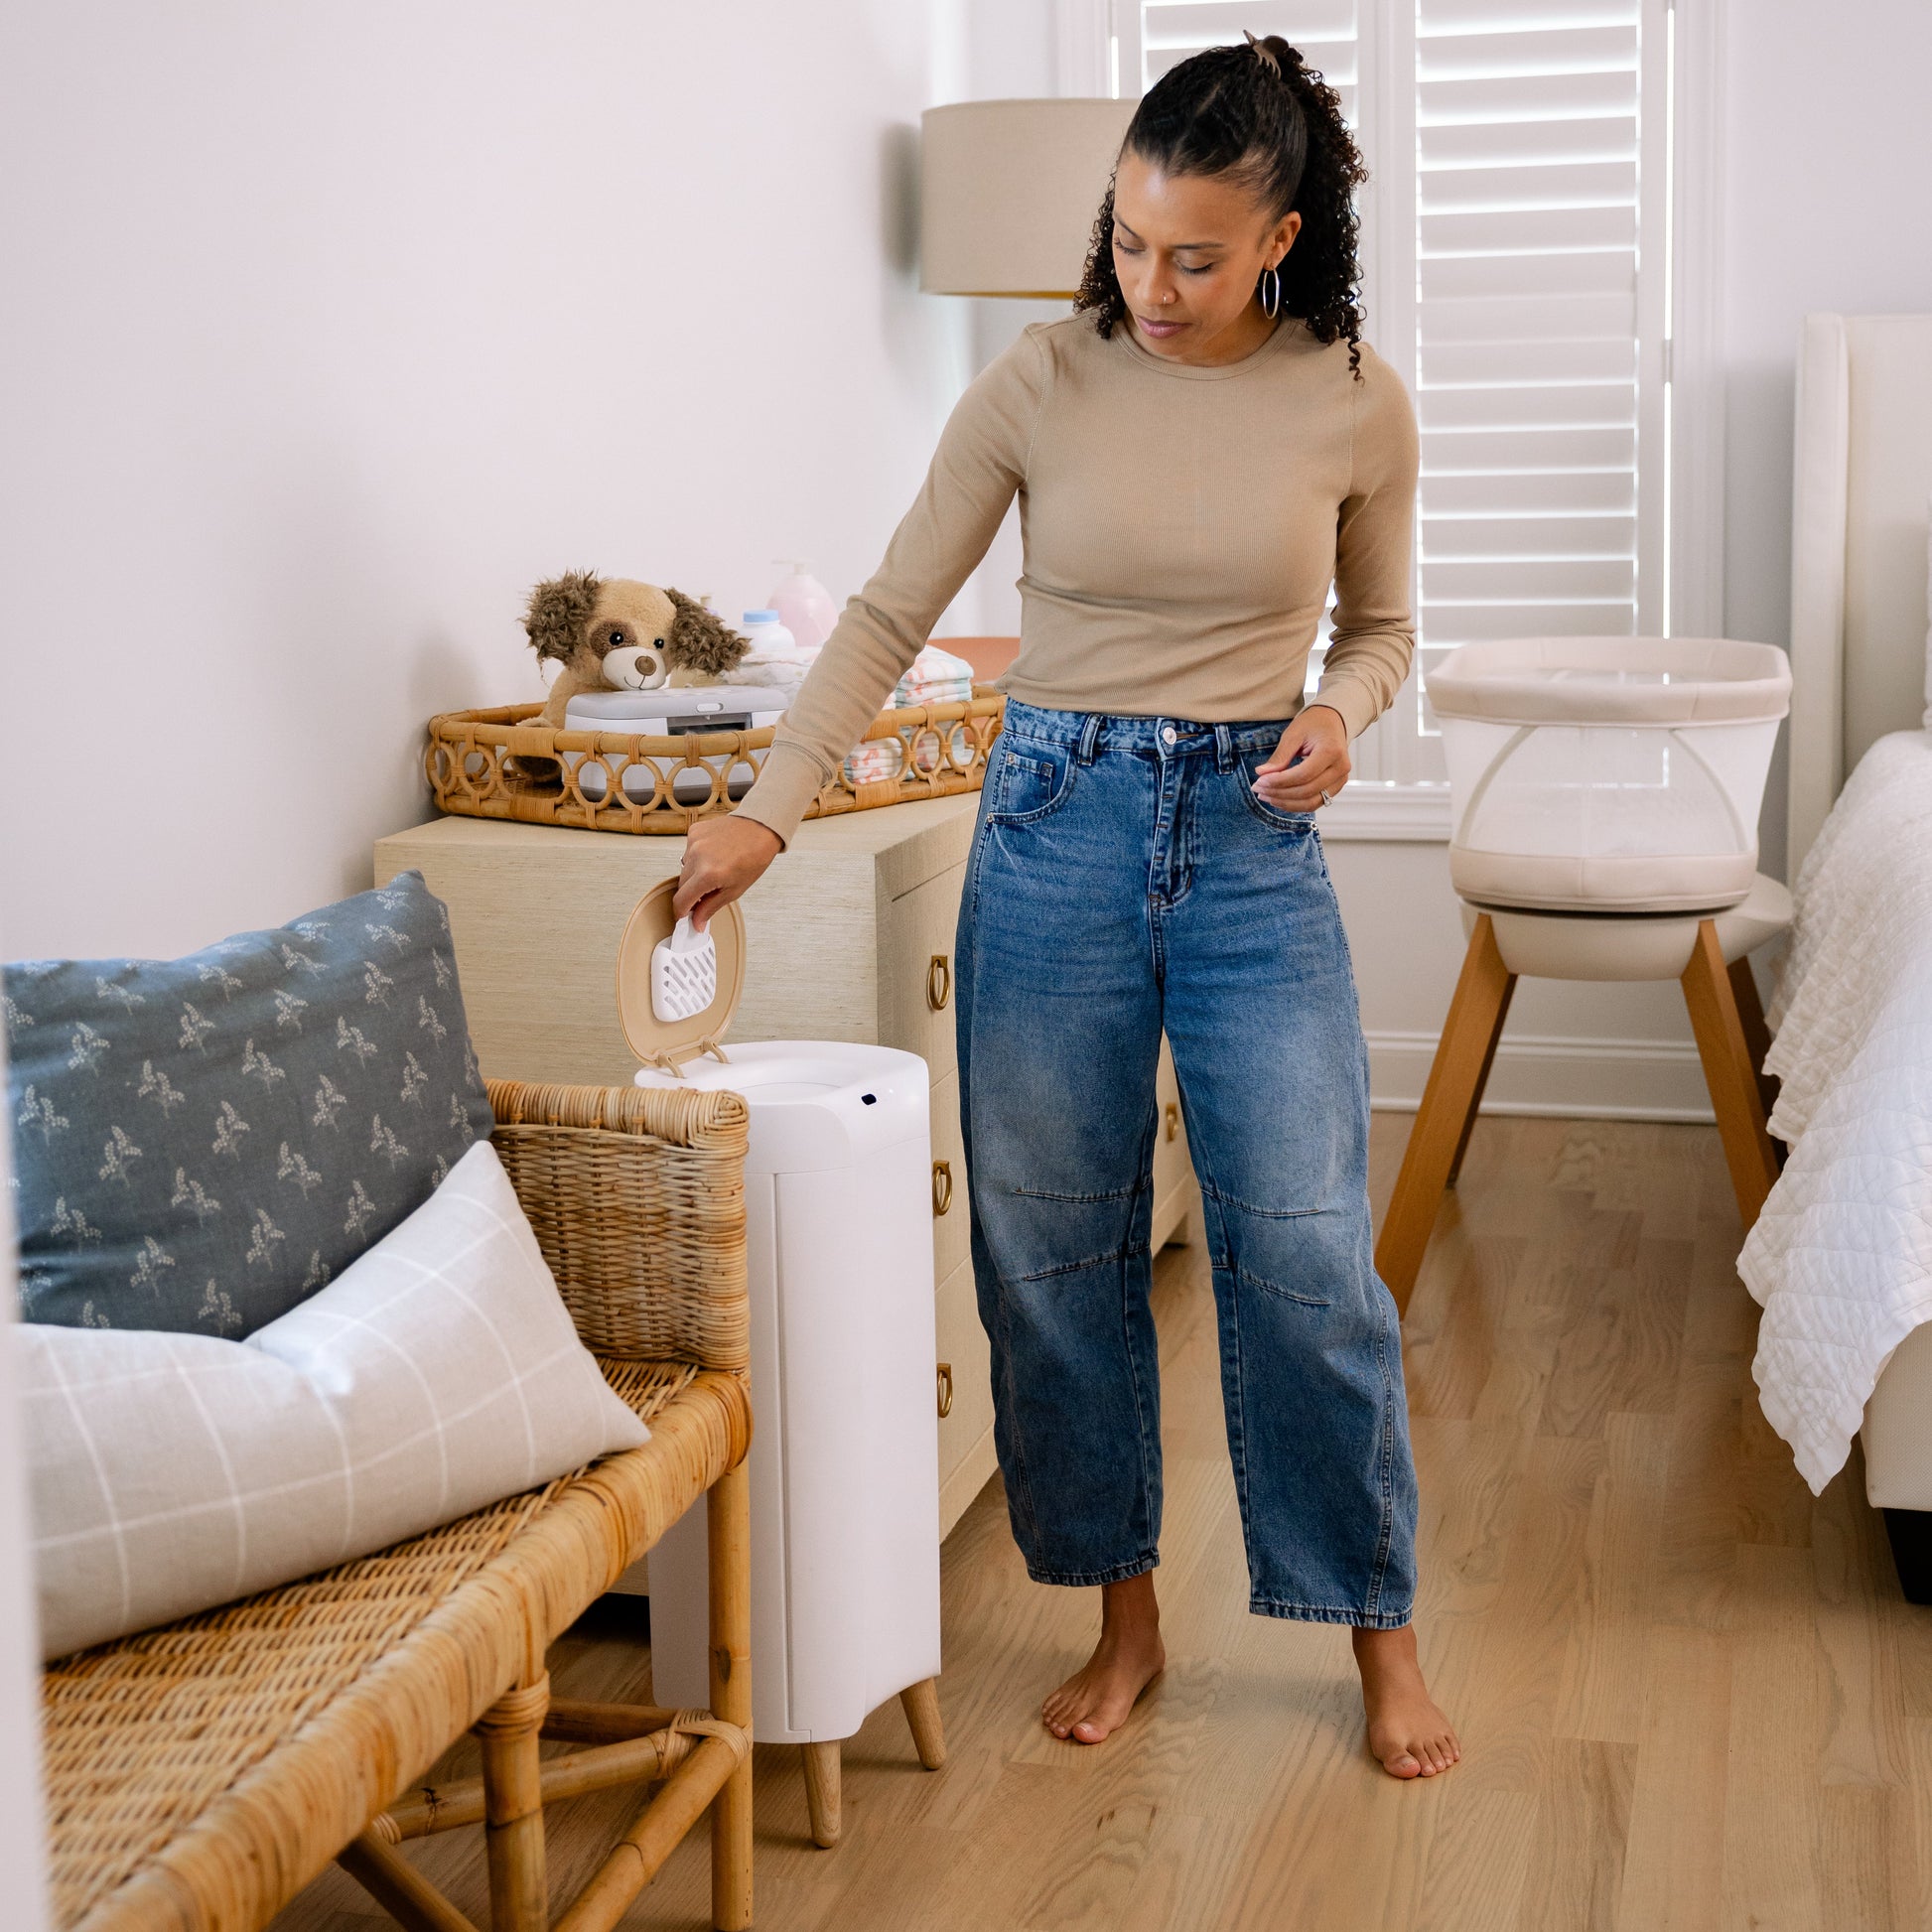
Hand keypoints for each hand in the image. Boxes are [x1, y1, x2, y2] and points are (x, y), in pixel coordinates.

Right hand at [673, 813, 782, 931]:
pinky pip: (689, 851)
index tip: (683, 917)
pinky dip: (698, 856)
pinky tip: (714, 854)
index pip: (681, 900)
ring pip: (685, 867)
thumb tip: (697, 922)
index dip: (681, 912)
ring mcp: (694, 842)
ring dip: (695, 873)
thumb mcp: (735, 890)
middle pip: (681, 884)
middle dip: (692, 893)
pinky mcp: (694, 831)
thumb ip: (711, 907)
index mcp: (708, 874)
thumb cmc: (754, 857)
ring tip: (716, 868)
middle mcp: (697, 856)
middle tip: (708, 892)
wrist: (760, 829)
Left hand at [1253, 704, 1350, 811]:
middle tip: (1258, 788)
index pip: (1303, 775)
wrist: (1331, 722)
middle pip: (1306, 791)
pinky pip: (1314, 803)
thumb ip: (1280, 756)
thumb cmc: (1314, 724)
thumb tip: (1262, 773)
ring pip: (1311, 802)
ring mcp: (1340, 780)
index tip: (1260, 780)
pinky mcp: (1335, 787)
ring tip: (1265, 795)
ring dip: (1285, 802)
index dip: (1279, 781)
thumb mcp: (1293, 734)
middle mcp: (1340, 768)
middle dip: (1278, 792)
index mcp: (1331, 751)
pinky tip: (1278, 798)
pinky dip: (1295, 804)